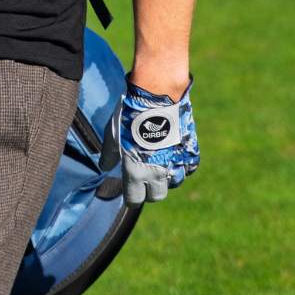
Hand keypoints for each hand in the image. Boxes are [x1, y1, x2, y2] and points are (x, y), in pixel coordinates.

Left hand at [119, 75, 198, 203]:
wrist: (156, 96)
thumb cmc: (130, 113)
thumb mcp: (113, 133)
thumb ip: (109, 153)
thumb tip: (105, 166)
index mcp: (135, 171)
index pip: (135, 199)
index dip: (132, 197)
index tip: (131, 192)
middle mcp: (156, 173)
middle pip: (156, 196)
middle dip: (150, 191)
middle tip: (145, 179)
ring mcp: (175, 163)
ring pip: (174, 183)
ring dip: (167, 178)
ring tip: (160, 165)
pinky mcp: (189, 152)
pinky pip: (188, 168)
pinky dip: (182, 165)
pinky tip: (175, 155)